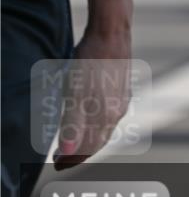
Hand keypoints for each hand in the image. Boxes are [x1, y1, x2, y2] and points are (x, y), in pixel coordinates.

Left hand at [53, 25, 131, 170]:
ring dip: (89, 140)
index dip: (71, 159)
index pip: (87, 148)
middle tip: (62, 157)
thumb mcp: (75, 92)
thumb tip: (66, 153)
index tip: (56, 164)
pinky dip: (98, 125)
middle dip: (79, 152)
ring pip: (105, 129)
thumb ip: (72, 124)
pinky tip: (93, 118)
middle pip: (98, 142)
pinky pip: (110, 115)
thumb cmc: (90, 60)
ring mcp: (122, 100)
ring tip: (75, 141)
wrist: (112, 32)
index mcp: (105, 116)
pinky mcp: (124, 89)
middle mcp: (117, 112)